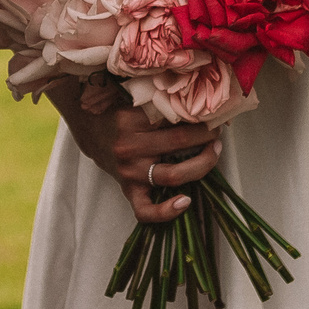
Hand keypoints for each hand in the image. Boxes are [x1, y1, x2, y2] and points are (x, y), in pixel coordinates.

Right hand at [54, 86, 221, 224]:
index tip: (212, 115)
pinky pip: (146, 210)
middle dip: (206, 137)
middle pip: (178, 142)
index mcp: (130, 119)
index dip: (200, 117)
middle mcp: (128, 146)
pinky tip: (185, 202)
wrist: (92, 131)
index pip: (174, 117)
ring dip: (201, 165)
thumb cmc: (121, 111)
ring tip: (213, 153)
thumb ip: (163, 98)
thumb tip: (202, 97)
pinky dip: (166, 211)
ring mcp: (128, 171)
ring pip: (172, 175)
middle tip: (216, 132)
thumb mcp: (137, 98)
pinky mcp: (128, 190)